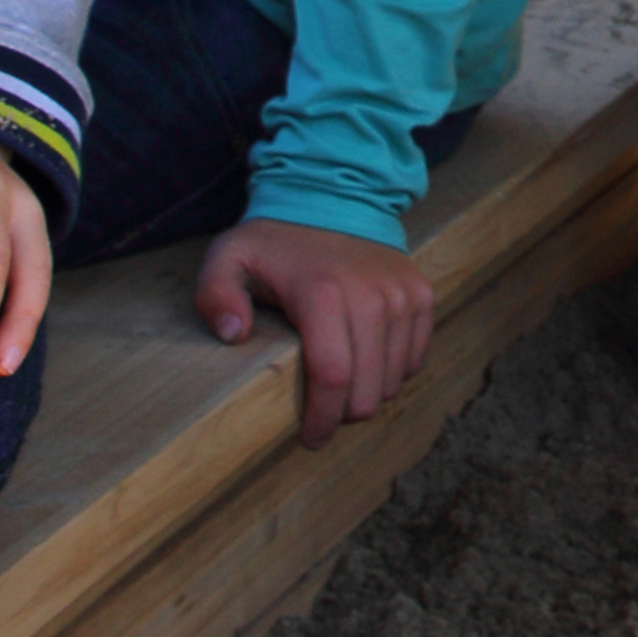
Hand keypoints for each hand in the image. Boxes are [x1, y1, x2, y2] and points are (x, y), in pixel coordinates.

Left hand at [196, 218, 434, 448]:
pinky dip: (393, 371)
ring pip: (395, 378)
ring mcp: (402, 295)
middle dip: (343, 415)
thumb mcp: (228, 259)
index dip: (322, 419)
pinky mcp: (421, 294)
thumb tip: (231, 334)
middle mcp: (371, 295)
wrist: (333, 197)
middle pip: (368, 387)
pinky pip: (415, 356)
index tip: (310, 439)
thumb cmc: (276, 242)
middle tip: (323, 416)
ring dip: (369, 394)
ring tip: (342, 391)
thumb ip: (216, 295)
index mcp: (323, 293)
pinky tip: (367, 366)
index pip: (332, 376)